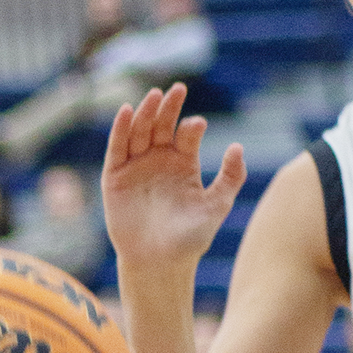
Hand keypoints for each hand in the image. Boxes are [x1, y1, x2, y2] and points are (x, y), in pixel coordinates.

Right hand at [101, 83, 248, 272]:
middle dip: (169, 108)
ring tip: (155, 95)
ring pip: (139, 131)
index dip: (191, 127)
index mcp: (184, 163)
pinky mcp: (114, 177)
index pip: (186, 135)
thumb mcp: (217, 205)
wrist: (159, 262)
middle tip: (177, 90)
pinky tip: (126, 111)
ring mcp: (136, 166)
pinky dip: (119, 129)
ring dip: (146, 112)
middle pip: (162, 125)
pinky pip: (116, 148)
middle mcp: (159, 160)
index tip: (198, 126)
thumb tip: (237, 146)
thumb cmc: (190, 237)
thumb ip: (232, 177)